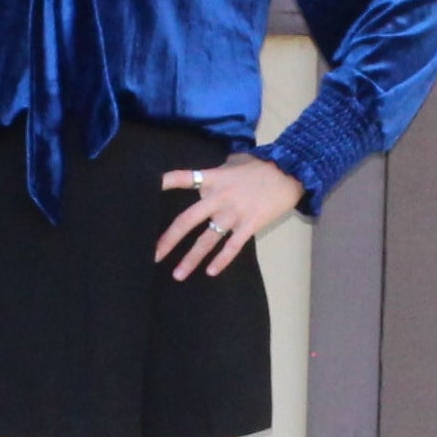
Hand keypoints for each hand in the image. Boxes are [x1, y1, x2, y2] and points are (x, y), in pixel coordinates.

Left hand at [157, 153, 302, 279]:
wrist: (290, 171)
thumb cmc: (261, 166)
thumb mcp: (234, 162)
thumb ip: (216, 172)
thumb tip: (206, 178)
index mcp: (213, 179)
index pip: (183, 178)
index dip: (163, 182)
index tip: (146, 190)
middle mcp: (218, 197)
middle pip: (187, 220)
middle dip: (169, 239)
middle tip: (154, 255)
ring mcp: (233, 213)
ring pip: (207, 240)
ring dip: (191, 258)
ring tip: (178, 274)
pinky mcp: (249, 225)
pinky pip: (232, 246)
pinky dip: (221, 260)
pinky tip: (210, 272)